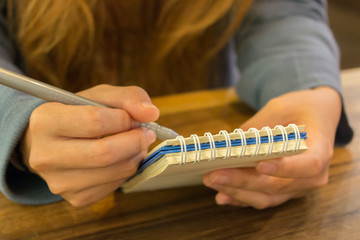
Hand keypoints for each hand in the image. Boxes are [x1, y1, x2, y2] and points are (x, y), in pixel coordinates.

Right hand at [21, 85, 158, 206]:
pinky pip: (114, 186)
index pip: (94, 121)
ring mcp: (59, 181)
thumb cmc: (78, 115)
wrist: (53, 143)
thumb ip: (128, 97)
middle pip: (105, 153)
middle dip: (135, 141)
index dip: (124, 119)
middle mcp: (45, 155)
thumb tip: (152, 113)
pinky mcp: (75, 198)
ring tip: (134, 145)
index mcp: (45, 121)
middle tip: (146, 133)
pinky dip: (127, 170)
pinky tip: (122, 159)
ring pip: (114, 172)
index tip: (135, 118)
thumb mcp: (100, 97)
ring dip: (135, 156)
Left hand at [203, 87, 340, 208]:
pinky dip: (241, 198)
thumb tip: (230, 147)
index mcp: (320, 150)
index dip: (284, 168)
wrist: (316, 116)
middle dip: (242, 181)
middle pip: (277, 185)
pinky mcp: (284, 191)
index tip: (260, 165)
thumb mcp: (280, 108)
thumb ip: (258, 128)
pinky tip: (221, 194)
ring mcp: (298, 187)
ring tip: (212, 182)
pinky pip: (263, 199)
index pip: (307, 165)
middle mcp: (313, 176)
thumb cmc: (300, 108)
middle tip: (214, 175)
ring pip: (267, 197)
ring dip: (237, 192)